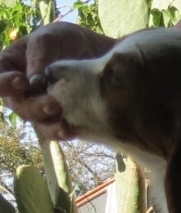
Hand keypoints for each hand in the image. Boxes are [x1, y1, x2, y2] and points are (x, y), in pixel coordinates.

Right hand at [0, 22, 114, 138]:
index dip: (4, 84)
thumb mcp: (51, 38)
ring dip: (48, 124)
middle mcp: (21, 89)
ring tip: (63, 124)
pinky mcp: (58, 117)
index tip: (21, 81)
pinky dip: (60, 132)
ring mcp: (39, 104)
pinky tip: (71, 132)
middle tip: (53, 104)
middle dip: (33, 107)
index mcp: (10, 66)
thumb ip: (39, 54)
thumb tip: (33, 80)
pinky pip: (53, 129)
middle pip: (18, 104)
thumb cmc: (67, 40)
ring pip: (36, 120)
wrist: (97, 54)